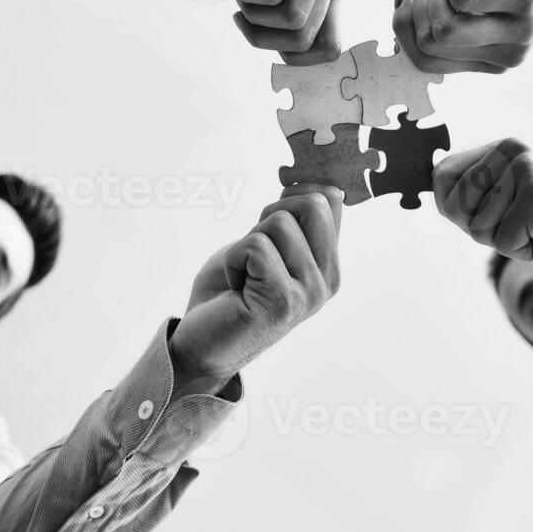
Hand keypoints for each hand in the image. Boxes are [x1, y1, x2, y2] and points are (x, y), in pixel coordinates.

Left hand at [170, 185, 342, 390]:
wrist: (202, 345)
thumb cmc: (230, 294)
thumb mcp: (267, 247)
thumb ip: (296, 222)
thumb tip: (324, 186)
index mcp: (330, 264)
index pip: (330, 200)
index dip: (291, 197)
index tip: (266, 225)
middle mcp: (328, 280)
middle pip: (312, 204)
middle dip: (269, 216)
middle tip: (253, 253)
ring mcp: (310, 293)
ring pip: (278, 223)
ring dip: (246, 244)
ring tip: (244, 276)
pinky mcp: (283, 300)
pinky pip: (255, 246)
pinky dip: (234, 260)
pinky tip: (236, 288)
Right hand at [394, 0, 532, 73]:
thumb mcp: (490, 6)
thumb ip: (457, 22)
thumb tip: (402, 19)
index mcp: (493, 62)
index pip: (424, 63)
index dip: (402, 29)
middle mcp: (507, 55)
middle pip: (430, 42)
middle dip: (417, 6)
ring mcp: (518, 30)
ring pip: (443, 26)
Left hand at [434, 139, 532, 265]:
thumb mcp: (509, 204)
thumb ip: (472, 198)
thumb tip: (433, 192)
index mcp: (499, 148)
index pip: (441, 178)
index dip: (456, 210)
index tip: (496, 215)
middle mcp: (509, 151)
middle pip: (456, 209)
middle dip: (485, 232)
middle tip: (526, 225)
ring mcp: (525, 169)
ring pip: (480, 231)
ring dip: (511, 243)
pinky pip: (504, 243)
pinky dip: (527, 251)